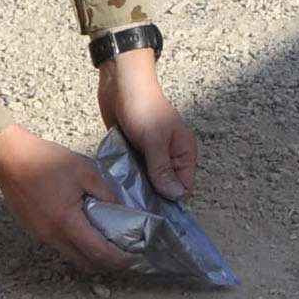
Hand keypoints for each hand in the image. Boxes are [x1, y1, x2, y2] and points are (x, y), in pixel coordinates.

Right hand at [0, 123, 131, 273]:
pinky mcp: (33, 230)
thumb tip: (120, 210)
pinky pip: (58, 245)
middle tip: (123, 253)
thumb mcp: (85, 171)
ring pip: (70, 256)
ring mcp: (40, 236)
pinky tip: (83, 230)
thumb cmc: (46, 161)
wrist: (9, 158)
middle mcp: (52, 236)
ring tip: (106, 242)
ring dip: (89, 255)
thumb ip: (106, 193)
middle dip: (106, 263)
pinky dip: (74, 244)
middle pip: (84, 262)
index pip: (98, 253)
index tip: (133, 258)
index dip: (118, 259)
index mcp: (67, 223)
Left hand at [98, 47, 198, 201]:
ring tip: (122, 204)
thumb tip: (175, 197)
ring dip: (136, 189)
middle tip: (134, 212)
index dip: (170, 202)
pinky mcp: (133, 152)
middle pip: (165, 187)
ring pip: (147, 181)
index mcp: (183, 152)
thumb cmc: (143, 107)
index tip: (153, 216)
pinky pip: (133, 172)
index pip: (183, 187)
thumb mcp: (154, 140)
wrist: (121, 83)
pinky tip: (115, 189)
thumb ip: (163, 169)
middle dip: (152, 198)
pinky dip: (126, 179)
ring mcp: (150, 154)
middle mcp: (170, 156)